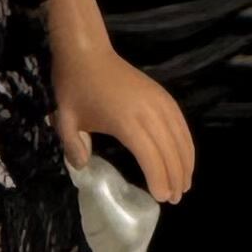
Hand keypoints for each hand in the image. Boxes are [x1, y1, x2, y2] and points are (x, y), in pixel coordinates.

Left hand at [54, 39, 195, 202]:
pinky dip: (186, 143)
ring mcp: (158, 101)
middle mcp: (148, 111)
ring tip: (185, 185)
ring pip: (180, 137)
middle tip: (175, 199)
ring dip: (186, 162)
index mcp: (125, 120)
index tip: (161, 198)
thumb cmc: (75, 87)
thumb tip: (83, 167)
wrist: (87, 53)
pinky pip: (181, 123)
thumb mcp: (64, 119)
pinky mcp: (163, 95)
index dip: (158, 178)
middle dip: (175, 176)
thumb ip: (72, 146)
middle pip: (169, 150)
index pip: (149, 155)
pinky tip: (186, 157)